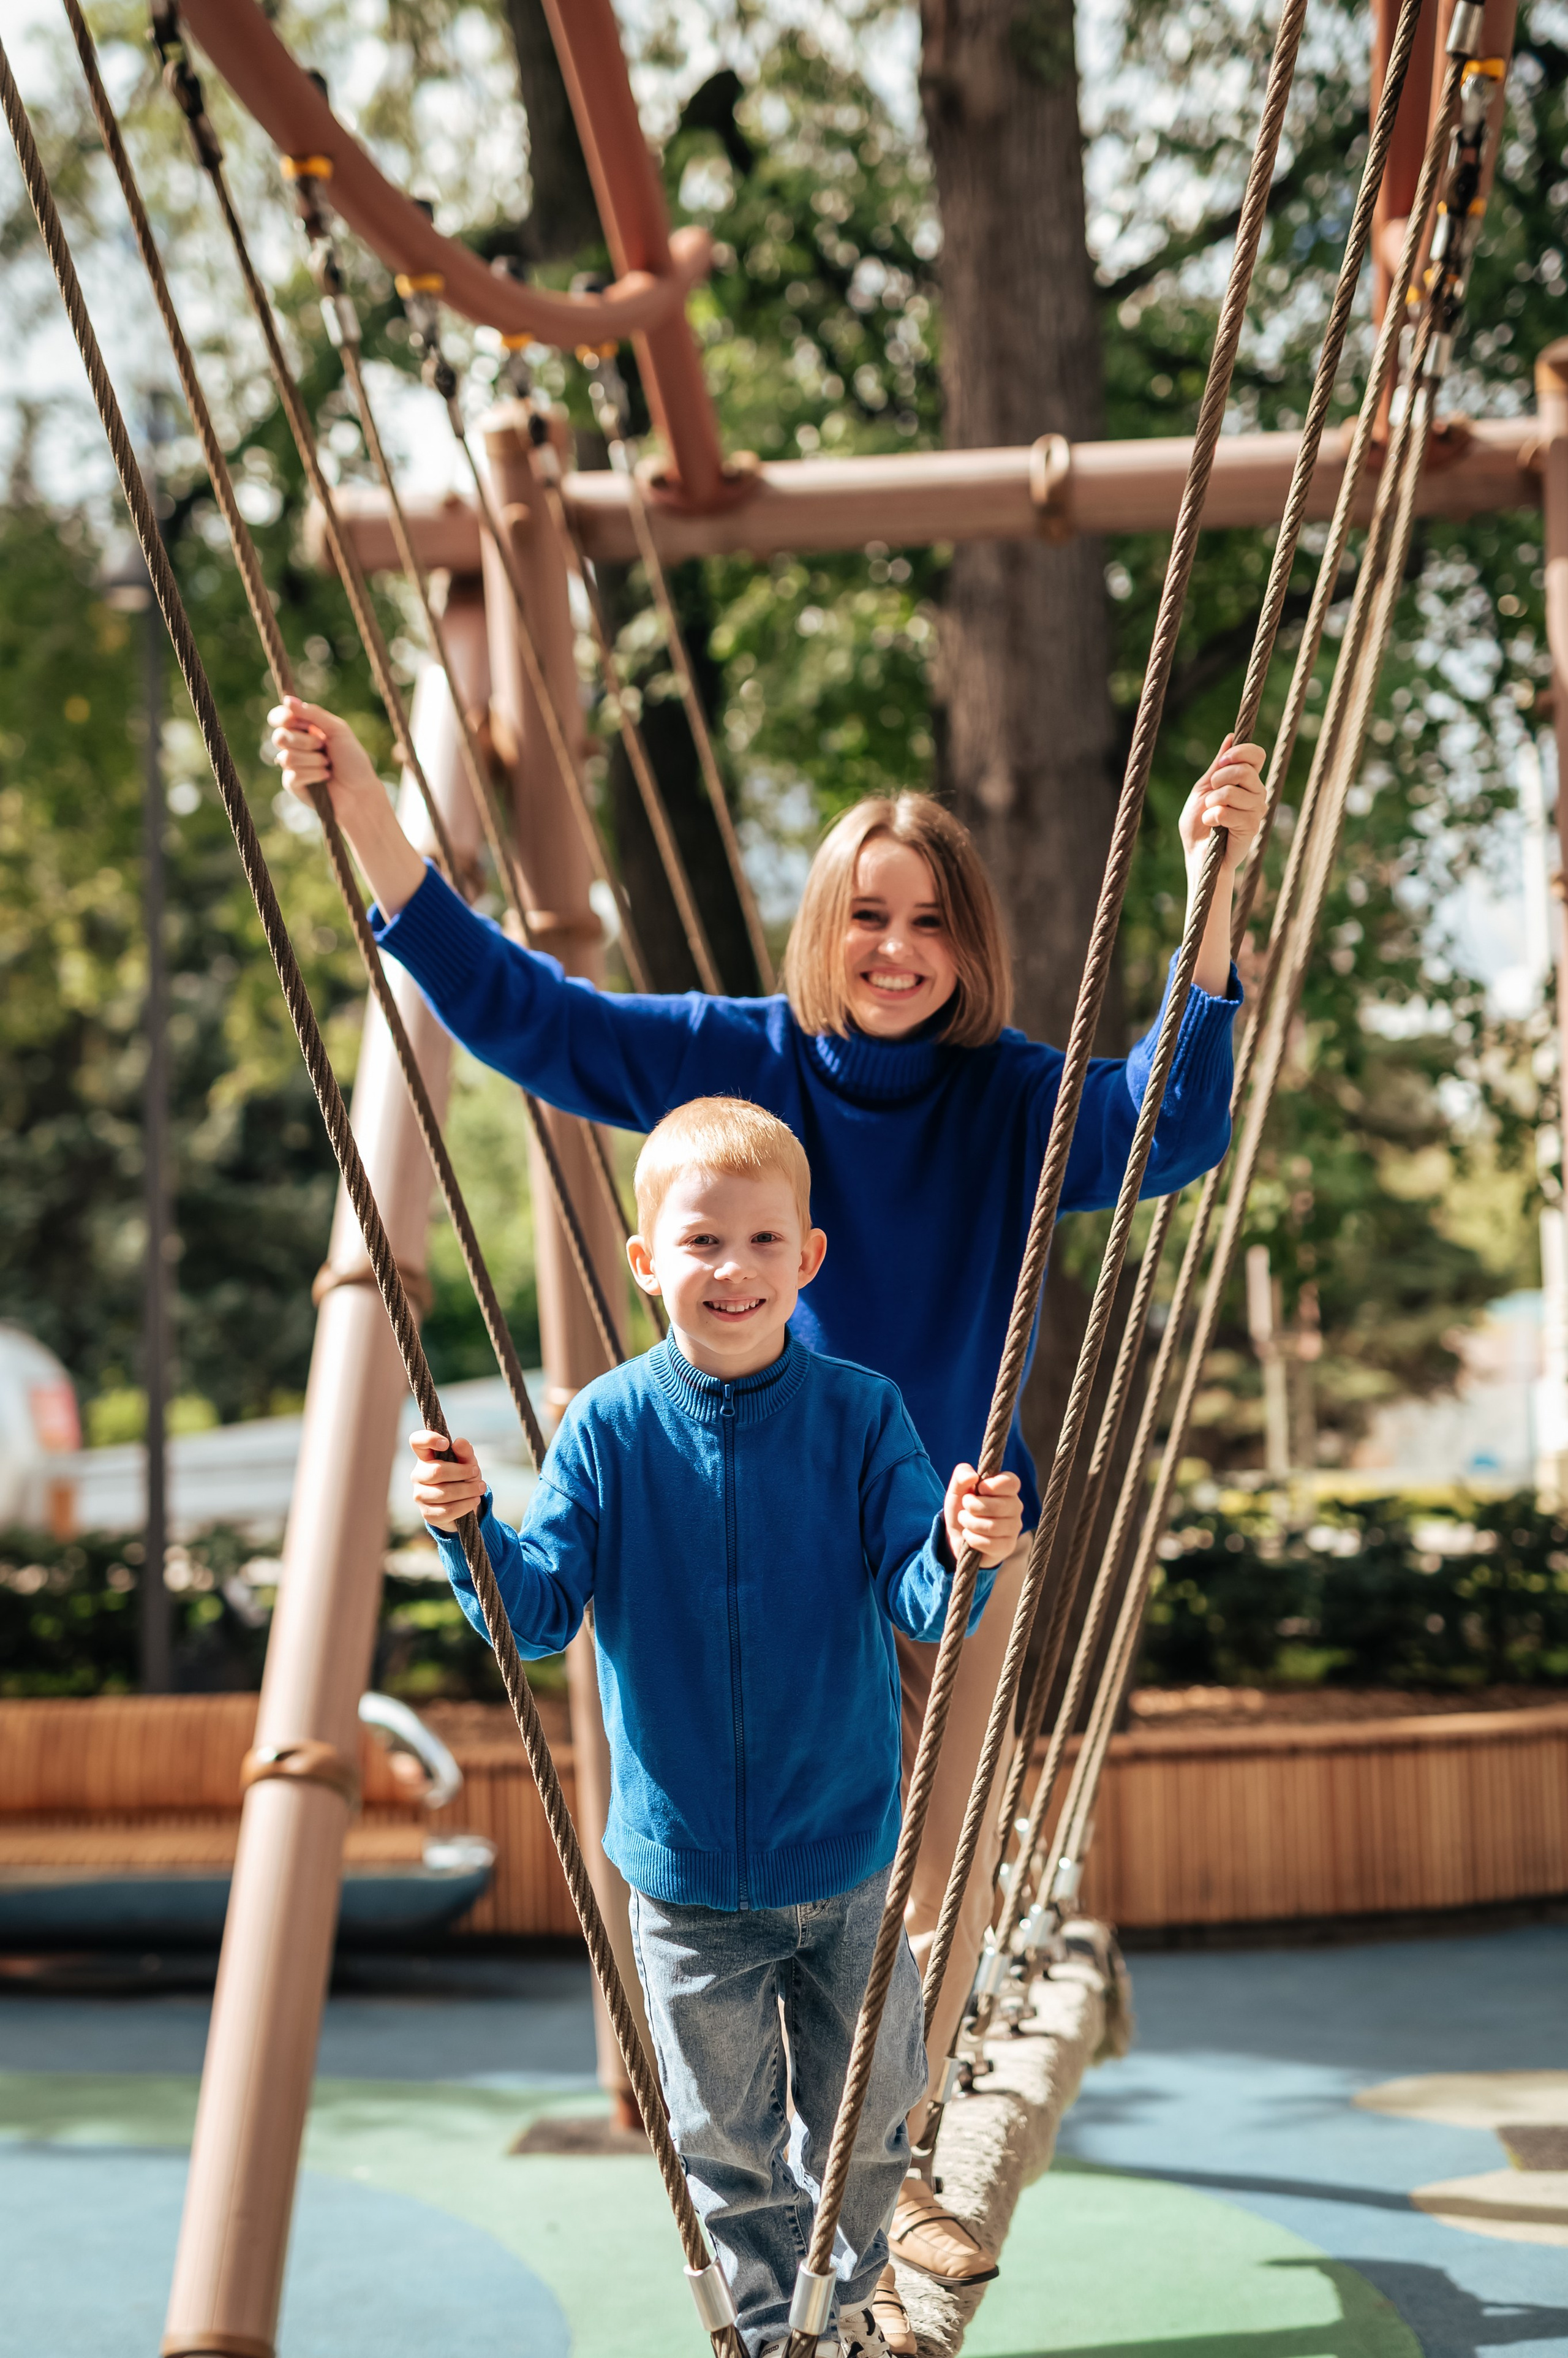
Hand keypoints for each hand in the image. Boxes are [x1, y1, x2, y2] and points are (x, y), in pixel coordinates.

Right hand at [267, 695, 383, 820]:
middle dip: (305, 741)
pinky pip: (293, 775)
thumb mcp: (337, 730)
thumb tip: (287, 700)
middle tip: (323, 746)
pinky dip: (314, 774)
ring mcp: (291, 766)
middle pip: (280, 737)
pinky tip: (325, 778)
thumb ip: (313, 714)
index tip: (296, 721)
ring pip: (287, 757)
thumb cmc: (352, 759)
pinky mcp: (292, 784)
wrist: (361, 790)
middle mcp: (294, 746)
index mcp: (303, 729)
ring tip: (328, 765)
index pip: (279, 718)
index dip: (283, 717)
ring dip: (314, 760)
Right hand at [410, 1431, 485, 1530]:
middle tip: (476, 1472)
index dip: (428, 1439)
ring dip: (468, 1490)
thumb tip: (459, 1442)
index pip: (417, 1442)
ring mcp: (420, 1495)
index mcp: (426, 1458)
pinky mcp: (427, 1513)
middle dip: (462, 1472)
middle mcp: (418, 1475)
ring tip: (480, 1488)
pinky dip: (465, 1505)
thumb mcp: (468, 1463)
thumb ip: (465, 1452)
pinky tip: (473, 1501)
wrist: (464, 1505)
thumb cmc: (463, 1478)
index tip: (446, 1443)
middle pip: (437, 1471)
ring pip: (445, 1493)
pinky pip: (448, 1510)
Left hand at [943, 1465, 1023, 1568]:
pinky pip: (989, 1543)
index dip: (991, 1485)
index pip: (1011, 1482)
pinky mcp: (1007, 1547)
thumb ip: (962, 1474)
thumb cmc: (961, 1507)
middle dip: (972, 1507)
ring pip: (991, 1526)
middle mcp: (1015, 1507)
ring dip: (969, 1523)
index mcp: (1007, 1489)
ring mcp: (1013, 1528)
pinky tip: (969, 1535)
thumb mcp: (956, 1488)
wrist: (956, 1535)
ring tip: (965, 1521)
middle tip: (966, 1508)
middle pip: (997, 1506)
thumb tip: (973, 1476)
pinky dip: (972, 1539)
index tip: (979, 1489)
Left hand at [1178, 734, 1265, 876]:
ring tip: (1209, 813)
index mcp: (1248, 781)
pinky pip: (1228, 813)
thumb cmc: (1199, 823)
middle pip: (1245, 771)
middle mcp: (1257, 794)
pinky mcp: (1251, 829)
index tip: (1221, 762)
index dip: (1241, 752)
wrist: (1197, 854)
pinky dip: (1212, 817)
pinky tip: (1212, 825)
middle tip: (1210, 793)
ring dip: (1212, 801)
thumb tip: (1230, 737)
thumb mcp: (1204, 788)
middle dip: (1219, 779)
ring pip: (1233, 792)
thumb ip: (1217, 766)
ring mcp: (1257, 811)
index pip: (1257, 755)